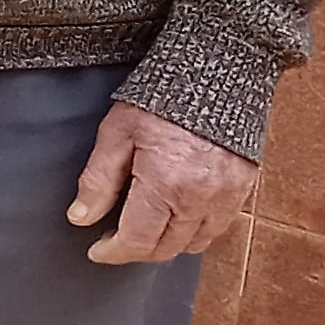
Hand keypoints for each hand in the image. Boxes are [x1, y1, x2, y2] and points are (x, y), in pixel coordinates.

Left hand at [68, 101, 254, 262]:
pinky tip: (176, 218)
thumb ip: (98, 180)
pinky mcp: (244, 187)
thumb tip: (80, 217)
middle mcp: (201, 199)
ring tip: (144, 229)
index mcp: (166, 186)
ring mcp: (228, 196)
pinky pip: (219, 227)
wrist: (217, 72)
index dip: (113, 252)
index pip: (138, 241)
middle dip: (137, 250)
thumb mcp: (117, 134)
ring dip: (167, 244)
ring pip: (195, 243)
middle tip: (115, 239)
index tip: (96, 250)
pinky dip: (195, 232)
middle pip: (167, 248)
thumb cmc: (160, 100)